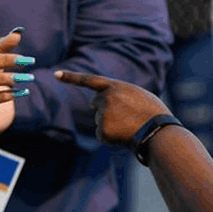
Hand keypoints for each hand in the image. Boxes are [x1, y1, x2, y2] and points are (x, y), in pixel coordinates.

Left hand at [55, 70, 171, 145]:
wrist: (157, 131)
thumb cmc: (152, 112)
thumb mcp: (137, 94)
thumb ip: (119, 93)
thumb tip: (101, 101)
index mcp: (114, 86)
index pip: (89, 79)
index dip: (71, 77)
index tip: (55, 74)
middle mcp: (104, 98)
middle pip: (95, 103)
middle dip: (104, 108)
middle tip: (124, 115)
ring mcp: (102, 115)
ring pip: (99, 120)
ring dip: (111, 123)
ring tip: (130, 125)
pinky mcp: (101, 131)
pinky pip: (101, 134)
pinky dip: (111, 136)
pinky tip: (124, 135)